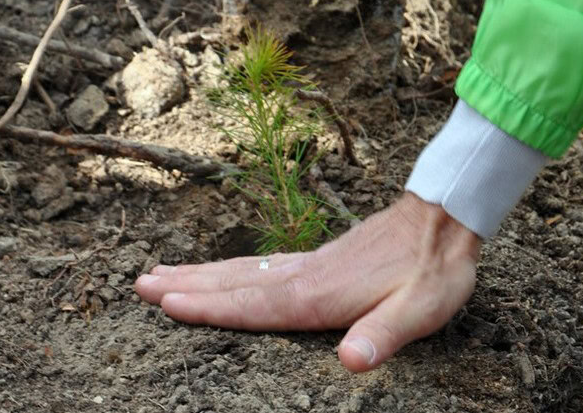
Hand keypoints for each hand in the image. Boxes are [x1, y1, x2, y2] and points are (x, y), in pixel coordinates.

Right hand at [134, 193, 480, 371]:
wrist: (443, 218)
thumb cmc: (432, 270)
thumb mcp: (420, 311)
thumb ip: (382, 336)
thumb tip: (351, 363)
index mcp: (321, 295)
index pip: (256, 305)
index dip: (211, 307)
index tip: (167, 303)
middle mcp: (306, 276)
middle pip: (236, 283)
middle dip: (188, 286)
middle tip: (140, 284)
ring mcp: (309, 263)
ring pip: (243, 271)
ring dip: (201, 273)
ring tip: (161, 273)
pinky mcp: (318, 258)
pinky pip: (262, 264)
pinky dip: (231, 267)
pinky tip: (220, 270)